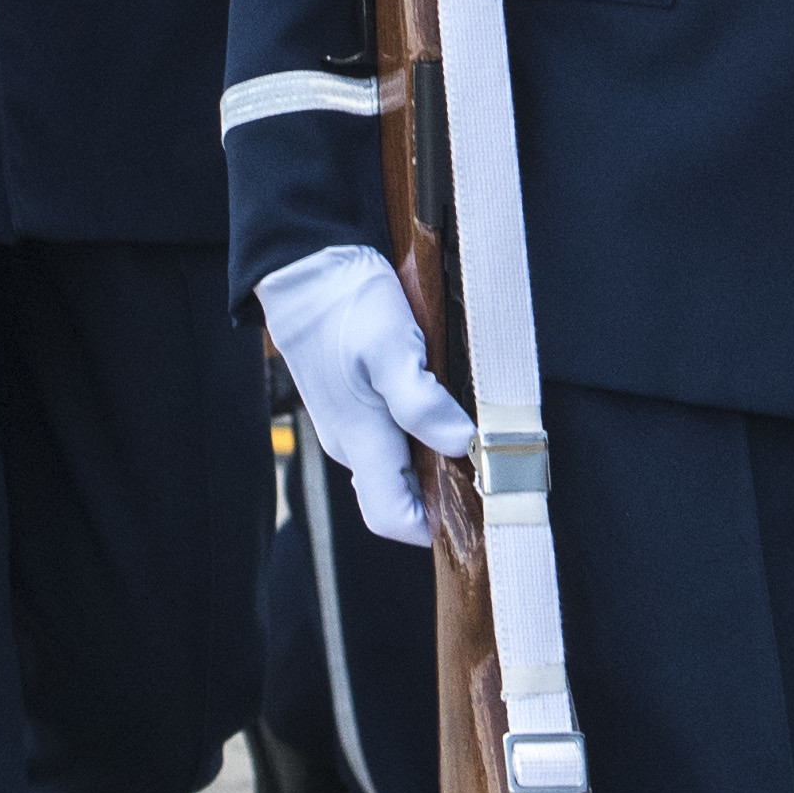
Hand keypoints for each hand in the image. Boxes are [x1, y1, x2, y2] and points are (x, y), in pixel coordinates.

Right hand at [260, 241, 471, 546]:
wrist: (304, 266)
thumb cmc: (345, 305)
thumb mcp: (391, 348)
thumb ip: (422, 402)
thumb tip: (460, 444)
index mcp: (358, 439)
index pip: (392, 519)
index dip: (433, 526)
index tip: (478, 506)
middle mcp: (350, 441)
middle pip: (400, 494)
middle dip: (443, 490)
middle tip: (489, 463)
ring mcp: (348, 421)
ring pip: (398, 463)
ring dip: (434, 456)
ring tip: (471, 428)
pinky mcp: (351, 400)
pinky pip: (390, 434)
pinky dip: (420, 430)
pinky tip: (441, 400)